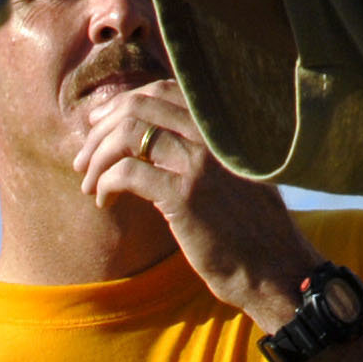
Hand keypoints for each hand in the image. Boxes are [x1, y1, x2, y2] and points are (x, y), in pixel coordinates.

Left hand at [68, 77, 317, 319]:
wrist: (277, 270)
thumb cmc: (255, 232)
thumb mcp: (239, 177)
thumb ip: (208, 153)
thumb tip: (158, 143)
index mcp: (222, 129)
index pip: (165, 91)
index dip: (125, 103)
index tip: (102, 125)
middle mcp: (212, 137)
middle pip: (140, 107)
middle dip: (102, 129)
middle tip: (85, 157)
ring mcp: (199, 164)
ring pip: (129, 134)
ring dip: (97, 156)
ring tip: (88, 181)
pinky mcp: (185, 197)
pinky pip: (128, 173)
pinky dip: (106, 183)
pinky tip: (105, 201)